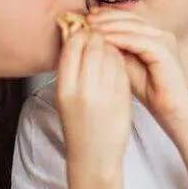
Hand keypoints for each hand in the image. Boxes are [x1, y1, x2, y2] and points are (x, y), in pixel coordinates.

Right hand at [55, 29, 131, 172]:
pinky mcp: (122, 99)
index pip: (72, 47)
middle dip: (98, 37)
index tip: (84, 32)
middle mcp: (83, 90)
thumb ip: (71, 70)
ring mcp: (104, 94)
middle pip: (93, 46)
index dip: (80, 34)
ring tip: (109, 49)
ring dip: (111, 46)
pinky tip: (118, 63)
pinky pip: (123, 69)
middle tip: (100, 36)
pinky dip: (121, 60)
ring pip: (111, 55)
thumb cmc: (78, 125)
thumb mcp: (65, 98)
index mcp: (64, 89)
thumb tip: (75, 36)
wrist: (94, 156)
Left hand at [86, 10, 187, 125]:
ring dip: (110, 26)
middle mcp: (161, 34)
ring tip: (91, 29)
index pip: (128, 18)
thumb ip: (115, 50)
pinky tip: (104, 40)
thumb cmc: (149, 91)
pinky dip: (120, 39)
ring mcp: (165, 41)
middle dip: (107, 18)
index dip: (107, 16)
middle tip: (87, 20)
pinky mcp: (165, 51)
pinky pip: (139, 41)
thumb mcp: (126, 65)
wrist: (170, 110)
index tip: (87, 18)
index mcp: (154, 36)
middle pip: (131, 18)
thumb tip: (93, 37)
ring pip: (134, 27)